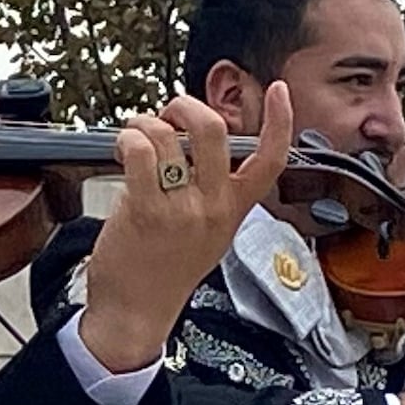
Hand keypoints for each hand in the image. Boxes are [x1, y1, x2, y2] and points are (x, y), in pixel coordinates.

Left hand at [79, 81, 296, 372]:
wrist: (136, 314)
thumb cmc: (163, 273)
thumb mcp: (207, 234)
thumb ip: (211, 194)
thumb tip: (194, 147)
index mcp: (233, 210)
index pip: (271, 161)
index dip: (280, 121)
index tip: (279, 91)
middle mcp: (213, 207)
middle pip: (215, 131)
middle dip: (186, 106)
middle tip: (168, 113)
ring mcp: (182, 210)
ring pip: (170, 135)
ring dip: (145, 123)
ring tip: (134, 136)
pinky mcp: (147, 212)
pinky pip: (141, 153)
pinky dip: (128, 140)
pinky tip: (123, 149)